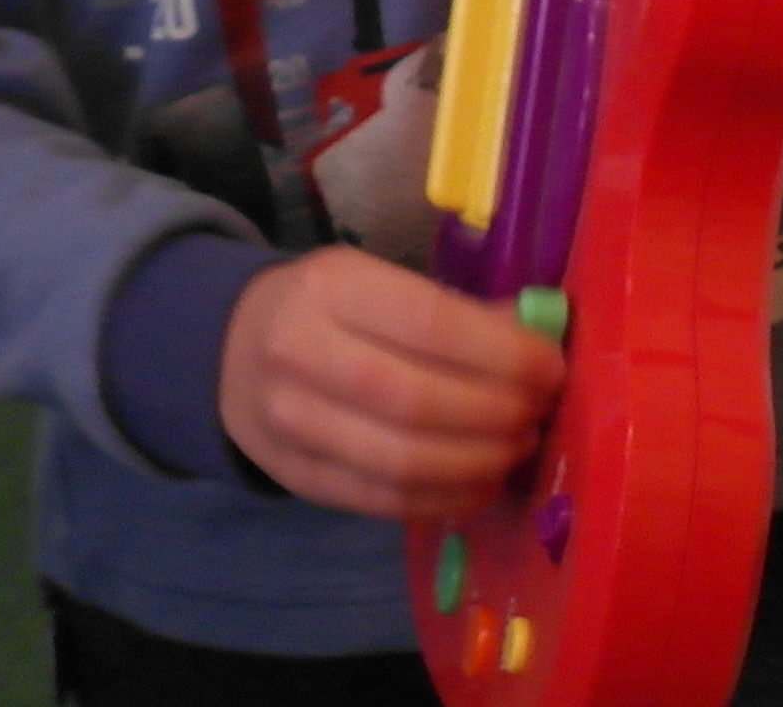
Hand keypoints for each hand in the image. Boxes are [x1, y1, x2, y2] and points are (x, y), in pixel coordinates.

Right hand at [218, 247, 564, 518]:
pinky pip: (382, 501)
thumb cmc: (328, 308)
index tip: (551, 369)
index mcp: (332, 289)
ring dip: (479, 463)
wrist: (231, 348)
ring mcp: (291, 423)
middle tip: (537, 413)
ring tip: (516, 447)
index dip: (505, 356)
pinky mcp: (295, 476)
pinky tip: (481, 482)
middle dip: (498, 415)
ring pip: (401, 463)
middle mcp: (301, 353)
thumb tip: (537, 340)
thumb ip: (455, 310)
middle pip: (418, 402)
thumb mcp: (379, 281)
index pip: (432, 326)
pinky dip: (445, 498)